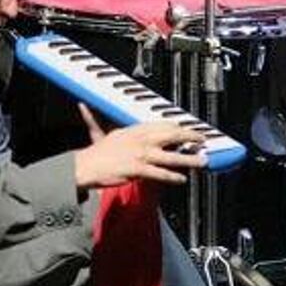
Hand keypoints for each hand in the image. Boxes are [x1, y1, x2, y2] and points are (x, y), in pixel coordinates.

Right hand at [72, 104, 206, 187]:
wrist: (84, 167)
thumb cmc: (94, 154)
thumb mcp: (99, 132)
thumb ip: (96, 119)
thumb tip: (83, 106)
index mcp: (134, 129)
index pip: (162, 124)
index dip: (177, 127)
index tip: (187, 128)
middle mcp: (141, 139)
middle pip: (172, 136)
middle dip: (190, 137)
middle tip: (203, 140)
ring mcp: (141, 154)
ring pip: (172, 156)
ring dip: (190, 159)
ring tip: (202, 161)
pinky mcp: (138, 169)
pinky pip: (160, 173)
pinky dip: (173, 176)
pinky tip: (181, 179)